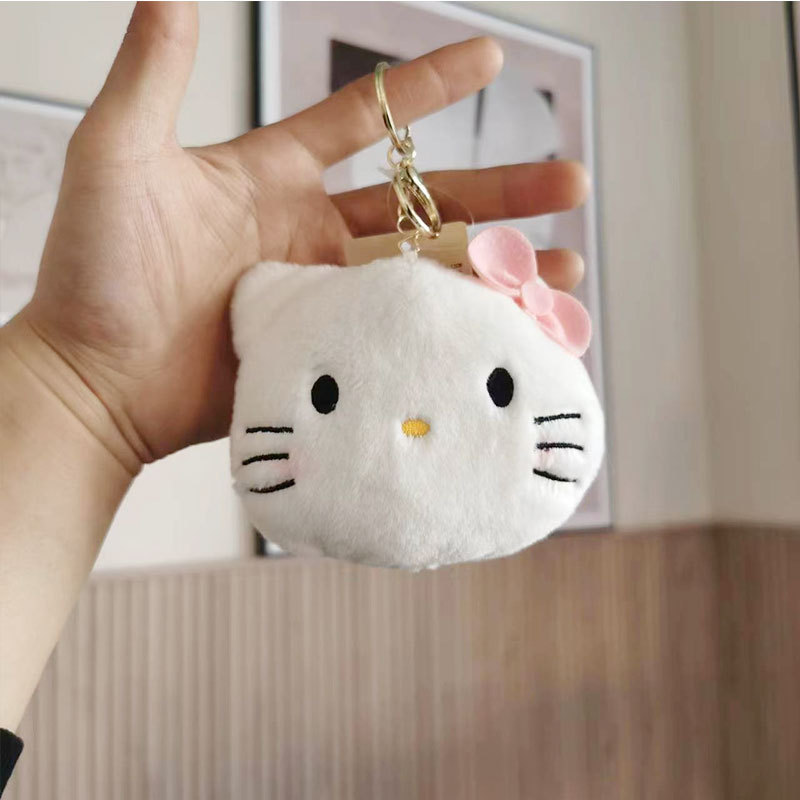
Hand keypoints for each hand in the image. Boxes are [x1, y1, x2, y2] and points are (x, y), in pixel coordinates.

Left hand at [18, 2, 588, 464]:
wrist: (92, 382)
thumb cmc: (94, 269)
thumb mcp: (119, 154)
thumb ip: (156, 73)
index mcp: (274, 180)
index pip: (365, 119)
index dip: (428, 88)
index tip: (490, 57)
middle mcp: (310, 237)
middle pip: (423, 204)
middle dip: (500, 192)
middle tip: (571, 183)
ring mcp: (324, 300)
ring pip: (426, 277)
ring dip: (496, 270)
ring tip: (566, 271)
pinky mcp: (329, 356)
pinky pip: (403, 340)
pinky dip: (456, 336)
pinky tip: (507, 335)